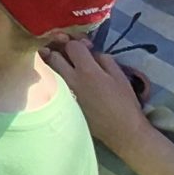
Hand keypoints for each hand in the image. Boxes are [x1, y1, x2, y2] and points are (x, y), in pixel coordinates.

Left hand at [48, 36, 154, 150]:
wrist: (121, 131)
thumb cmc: (124, 103)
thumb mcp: (120, 76)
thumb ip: (103, 59)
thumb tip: (90, 52)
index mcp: (87, 71)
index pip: (71, 46)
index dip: (78, 43)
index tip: (86, 48)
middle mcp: (70, 80)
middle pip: (53, 55)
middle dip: (61, 51)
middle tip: (70, 55)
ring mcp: (63, 92)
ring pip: (49, 70)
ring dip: (54, 64)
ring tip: (64, 65)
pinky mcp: (61, 104)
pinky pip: (52, 84)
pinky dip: (54, 78)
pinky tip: (62, 80)